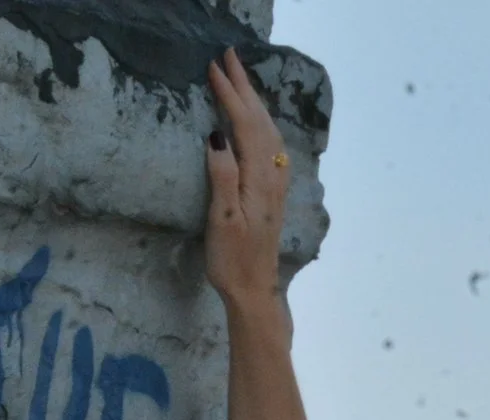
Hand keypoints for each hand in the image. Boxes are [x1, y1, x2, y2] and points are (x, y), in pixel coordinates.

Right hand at [202, 48, 287, 310]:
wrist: (256, 292)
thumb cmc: (233, 260)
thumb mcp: (223, 220)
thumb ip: (223, 176)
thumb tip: (217, 135)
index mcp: (258, 179)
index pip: (244, 125)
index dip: (230, 94)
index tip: (214, 67)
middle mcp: (271, 177)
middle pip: (261, 121)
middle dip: (245, 87)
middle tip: (229, 57)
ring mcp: (275, 185)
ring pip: (269, 131)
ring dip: (255, 101)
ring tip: (242, 79)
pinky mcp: (272, 194)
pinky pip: (271, 145)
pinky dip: (262, 123)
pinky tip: (259, 124)